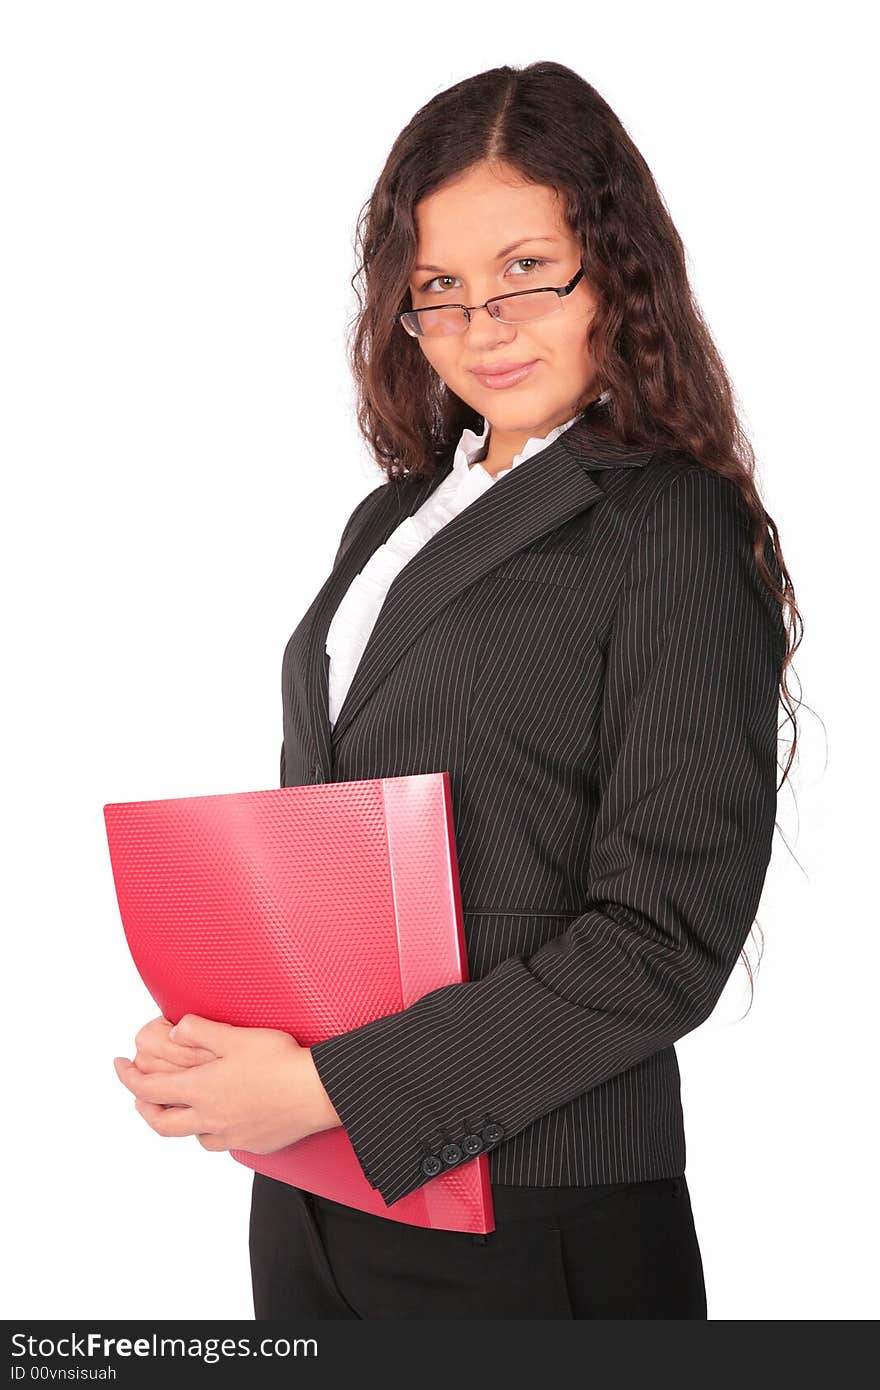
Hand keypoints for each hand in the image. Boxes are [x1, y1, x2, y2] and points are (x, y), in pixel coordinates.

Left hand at [113, 1013, 341, 1154]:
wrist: (316, 1091)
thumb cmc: (280, 1061)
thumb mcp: (235, 1035)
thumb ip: (199, 1031)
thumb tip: (173, 1031)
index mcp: (201, 1089)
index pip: (149, 1089)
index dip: (127, 1077)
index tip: (118, 1065)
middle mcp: (210, 1118)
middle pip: (161, 1122)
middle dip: (143, 1107)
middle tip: (139, 1095)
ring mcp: (231, 1135)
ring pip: (192, 1136)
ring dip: (180, 1122)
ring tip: (183, 1107)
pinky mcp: (252, 1144)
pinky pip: (222, 1143)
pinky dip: (212, 1131)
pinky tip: (223, 1120)